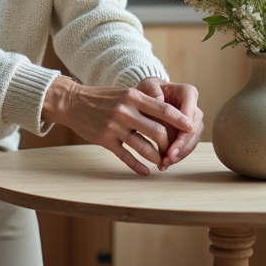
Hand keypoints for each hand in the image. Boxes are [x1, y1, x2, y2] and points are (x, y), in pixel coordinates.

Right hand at [42, 77, 198, 175]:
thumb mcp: (124, 93)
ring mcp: (114, 127)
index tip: (193, 128)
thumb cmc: (103, 98)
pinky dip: (138, 167)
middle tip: (173, 150)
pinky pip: (126, 157)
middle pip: (158, 132)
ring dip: (156, 157)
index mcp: (133, 96)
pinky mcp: (105, 140)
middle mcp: (125, 111)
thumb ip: (145, 102)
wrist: (72, 102)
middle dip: (169, 144)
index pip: (164, 109)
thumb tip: (172, 114)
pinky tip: (145, 172)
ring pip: (144, 147)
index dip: (180, 120)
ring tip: (161, 161)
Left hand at [134, 77, 202, 170]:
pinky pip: (185, 146)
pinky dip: (176, 155)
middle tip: (169, 157)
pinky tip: (165, 163)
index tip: (174, 142)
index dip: (183, 130)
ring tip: (165, 163)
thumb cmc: (148, 90)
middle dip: (182, 146)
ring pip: (191, 140)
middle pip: (193, 129)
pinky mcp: (186, 133)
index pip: (190, 113)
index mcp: (188, 93)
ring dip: (179, 153)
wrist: (146, 97)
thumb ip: (152, 91)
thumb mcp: (146, 86)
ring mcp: (191, 122)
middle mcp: (194, 107)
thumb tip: (159, 101)